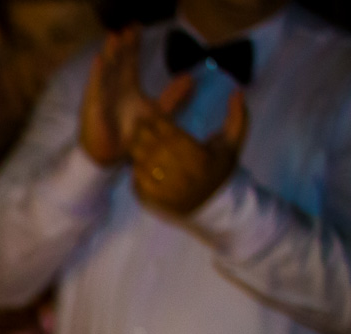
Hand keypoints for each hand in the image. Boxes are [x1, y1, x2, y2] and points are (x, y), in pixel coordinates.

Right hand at [80, 27, 194, 166]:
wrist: (111, 158)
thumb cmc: (130, 136)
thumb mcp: (157, 113)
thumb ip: (173, 97)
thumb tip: (191, 79)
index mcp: (127, 87)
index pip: (129, 62)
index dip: (133, 46)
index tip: (136, 28)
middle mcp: (113, 89)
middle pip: (118, 62)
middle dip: (121, 45)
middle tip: (126, 26)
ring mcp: (101, 97)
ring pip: (106, 71)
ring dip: (110, 54)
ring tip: (113, 36)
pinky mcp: (93, 108)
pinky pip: (94, 89)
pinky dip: (97, 74)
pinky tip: (99, 60)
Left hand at [128, 90, 246, 215]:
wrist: (214, 204)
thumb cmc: (221, 168)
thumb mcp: (233, 143)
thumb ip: (237, 116)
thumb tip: (237, 90)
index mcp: (200, 158)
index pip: (173, 135)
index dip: (160, 122)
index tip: (155, 113)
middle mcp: (183, 175)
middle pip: (156, 148)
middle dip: (145, 133)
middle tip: (139, 122)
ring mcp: (169, 190)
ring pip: (145, 164)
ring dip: (137, 149)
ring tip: (135, 138)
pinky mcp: (156, 201)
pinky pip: (140, 181)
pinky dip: (137, 169)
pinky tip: (136, 159)